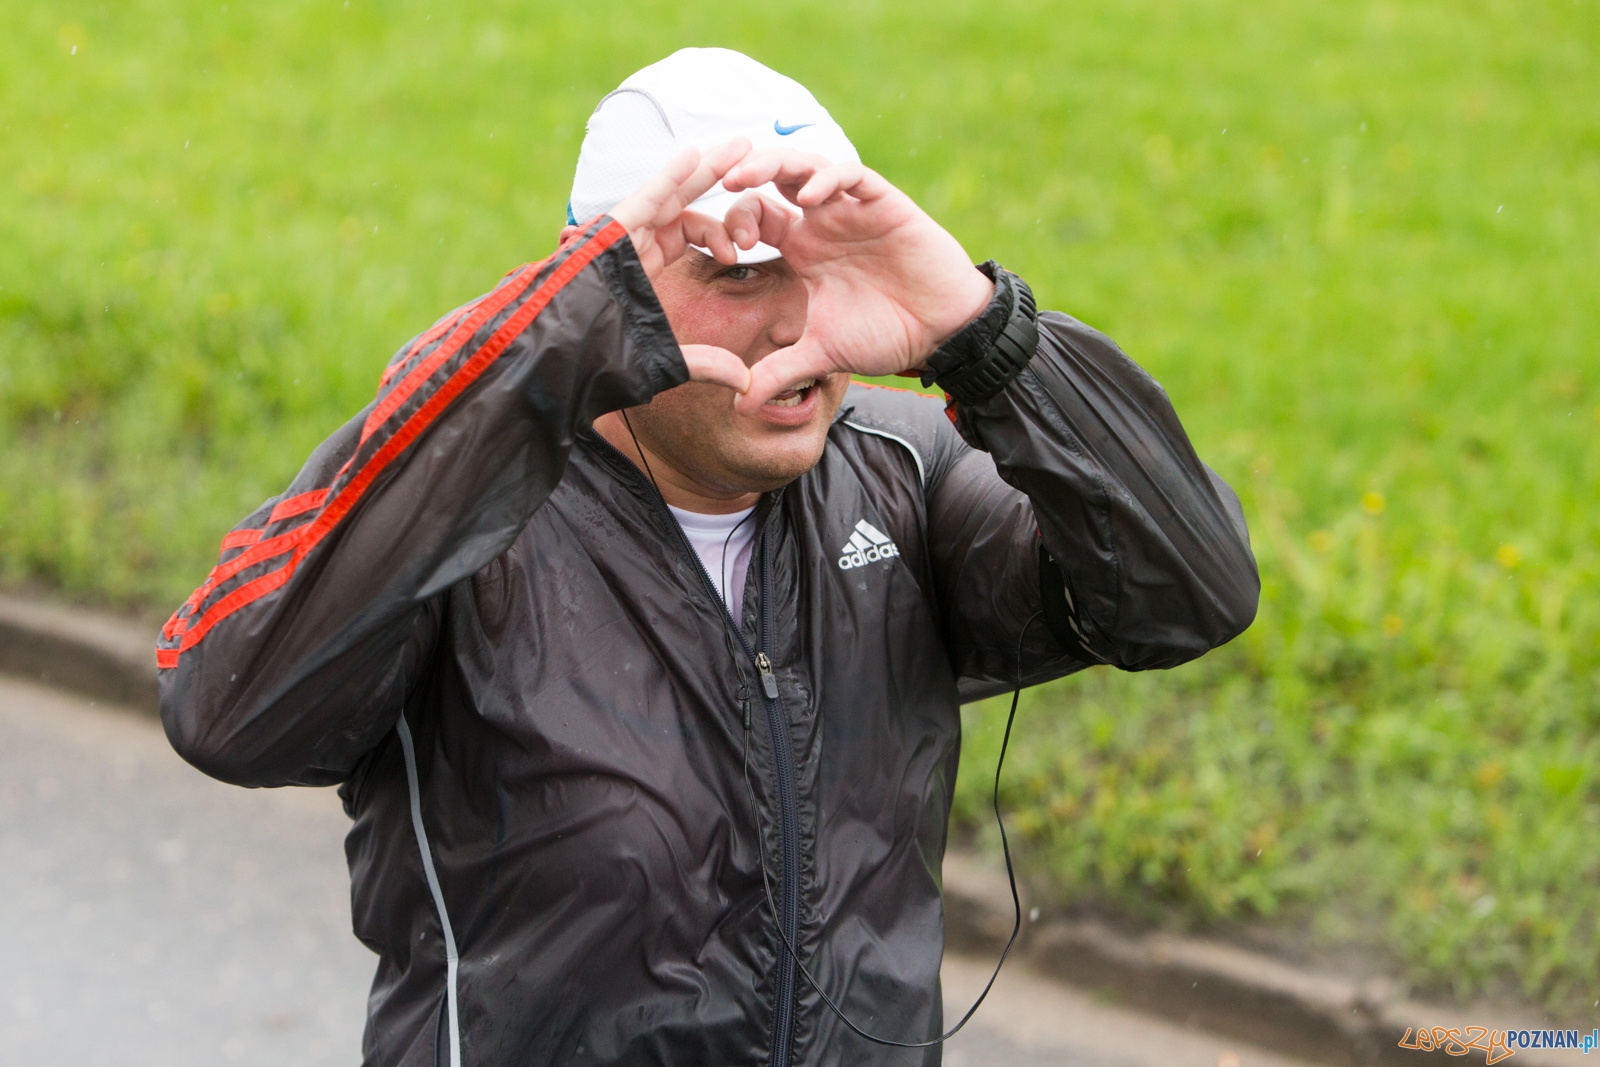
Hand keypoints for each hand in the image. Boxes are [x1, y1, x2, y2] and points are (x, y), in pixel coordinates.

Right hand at [609, 142, 754, 393]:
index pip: (688, 231)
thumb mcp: (669, 360)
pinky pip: (645, 199)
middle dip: (716, 177)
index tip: (738, 253)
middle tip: (750, 155)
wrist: (562, 360)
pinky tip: (695, 156)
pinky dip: (669, 177)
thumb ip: (708, 364)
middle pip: (682, 202)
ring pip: (669, 193)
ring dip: (704, 169)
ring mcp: (620, 235)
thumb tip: (747, 383)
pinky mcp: (610, 233)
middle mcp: (633, 243)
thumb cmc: (601, 362)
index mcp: (644, 264)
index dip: (718, 233)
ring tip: (739, 147)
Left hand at [718, 150, 995, 412]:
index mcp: (803, 248)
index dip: (735, 222)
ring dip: (776, 163)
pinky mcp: (885, 204)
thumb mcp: (821, 354)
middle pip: (775, 177)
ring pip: (808, 166)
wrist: (941, 332)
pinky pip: (853, 177)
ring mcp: (853, 210)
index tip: (729, 250)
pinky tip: (809, 197)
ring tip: (749, 174)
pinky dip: (829, 180)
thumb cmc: (886, 335)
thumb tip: (739, 405)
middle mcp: (823, 222)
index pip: (758, 215)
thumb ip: (779, 372)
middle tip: (719, 184)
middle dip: (744, 174)